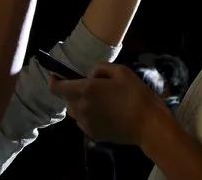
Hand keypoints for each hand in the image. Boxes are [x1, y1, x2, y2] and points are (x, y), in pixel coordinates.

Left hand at [49, 62, 165, 144]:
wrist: (147, 123)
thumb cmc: (136, 94)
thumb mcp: (122, 71)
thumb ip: (100, 68)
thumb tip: (89, 74)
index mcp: (86, 90)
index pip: (58, 87)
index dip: (53, 80)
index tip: (54, 76)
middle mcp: (81, 107)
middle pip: (67, 99)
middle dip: (73, 91)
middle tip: (92, 87)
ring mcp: (85, 123)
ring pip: (74, 111)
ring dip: (80, 104)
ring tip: (100, 101)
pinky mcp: (92, 134)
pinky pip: (84, 121)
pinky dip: (89, 115)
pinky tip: (107, 113)